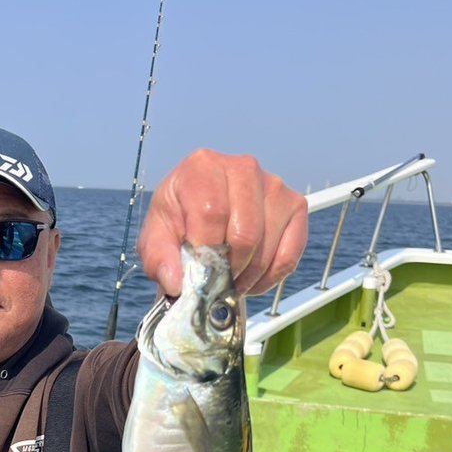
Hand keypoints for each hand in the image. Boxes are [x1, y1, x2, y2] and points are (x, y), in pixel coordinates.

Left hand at [137, 150, 307, 296]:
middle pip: (245, 233)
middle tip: (216, 284)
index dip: (207, 253)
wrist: (200, 213)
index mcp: (203, 167)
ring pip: (267, 246)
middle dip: (229, 270)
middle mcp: (243, 168)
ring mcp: (274, 185)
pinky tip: (251, 278)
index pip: (211, 214)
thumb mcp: (156, 240)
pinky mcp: (295, 206)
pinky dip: (269, 277)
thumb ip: (160, 260)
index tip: (199, 274)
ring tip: (230, 281)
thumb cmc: (178, 223)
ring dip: (248, 277)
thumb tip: (175, 283)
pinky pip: (289, 254)